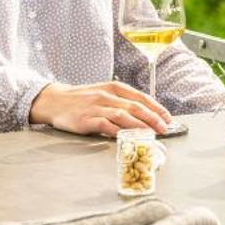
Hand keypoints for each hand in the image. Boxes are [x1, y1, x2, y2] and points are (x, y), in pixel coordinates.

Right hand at [29, 81, 170, 135]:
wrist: (55, 101)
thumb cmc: (82, 99)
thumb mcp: (103, 93)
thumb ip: (121, 101)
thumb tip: (145, 114)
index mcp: (114, 87)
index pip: (140, 97)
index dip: (157, 108)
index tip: (168, 118)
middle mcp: (107, 95)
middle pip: (135, 107)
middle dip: (153, 118)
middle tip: (164, 129)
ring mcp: (96, 107)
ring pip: (123, 115)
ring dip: (139, 125)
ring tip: (151, 134)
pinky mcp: (86, 120)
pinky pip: (105, 125)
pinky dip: (118, 131)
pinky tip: (127, 137)